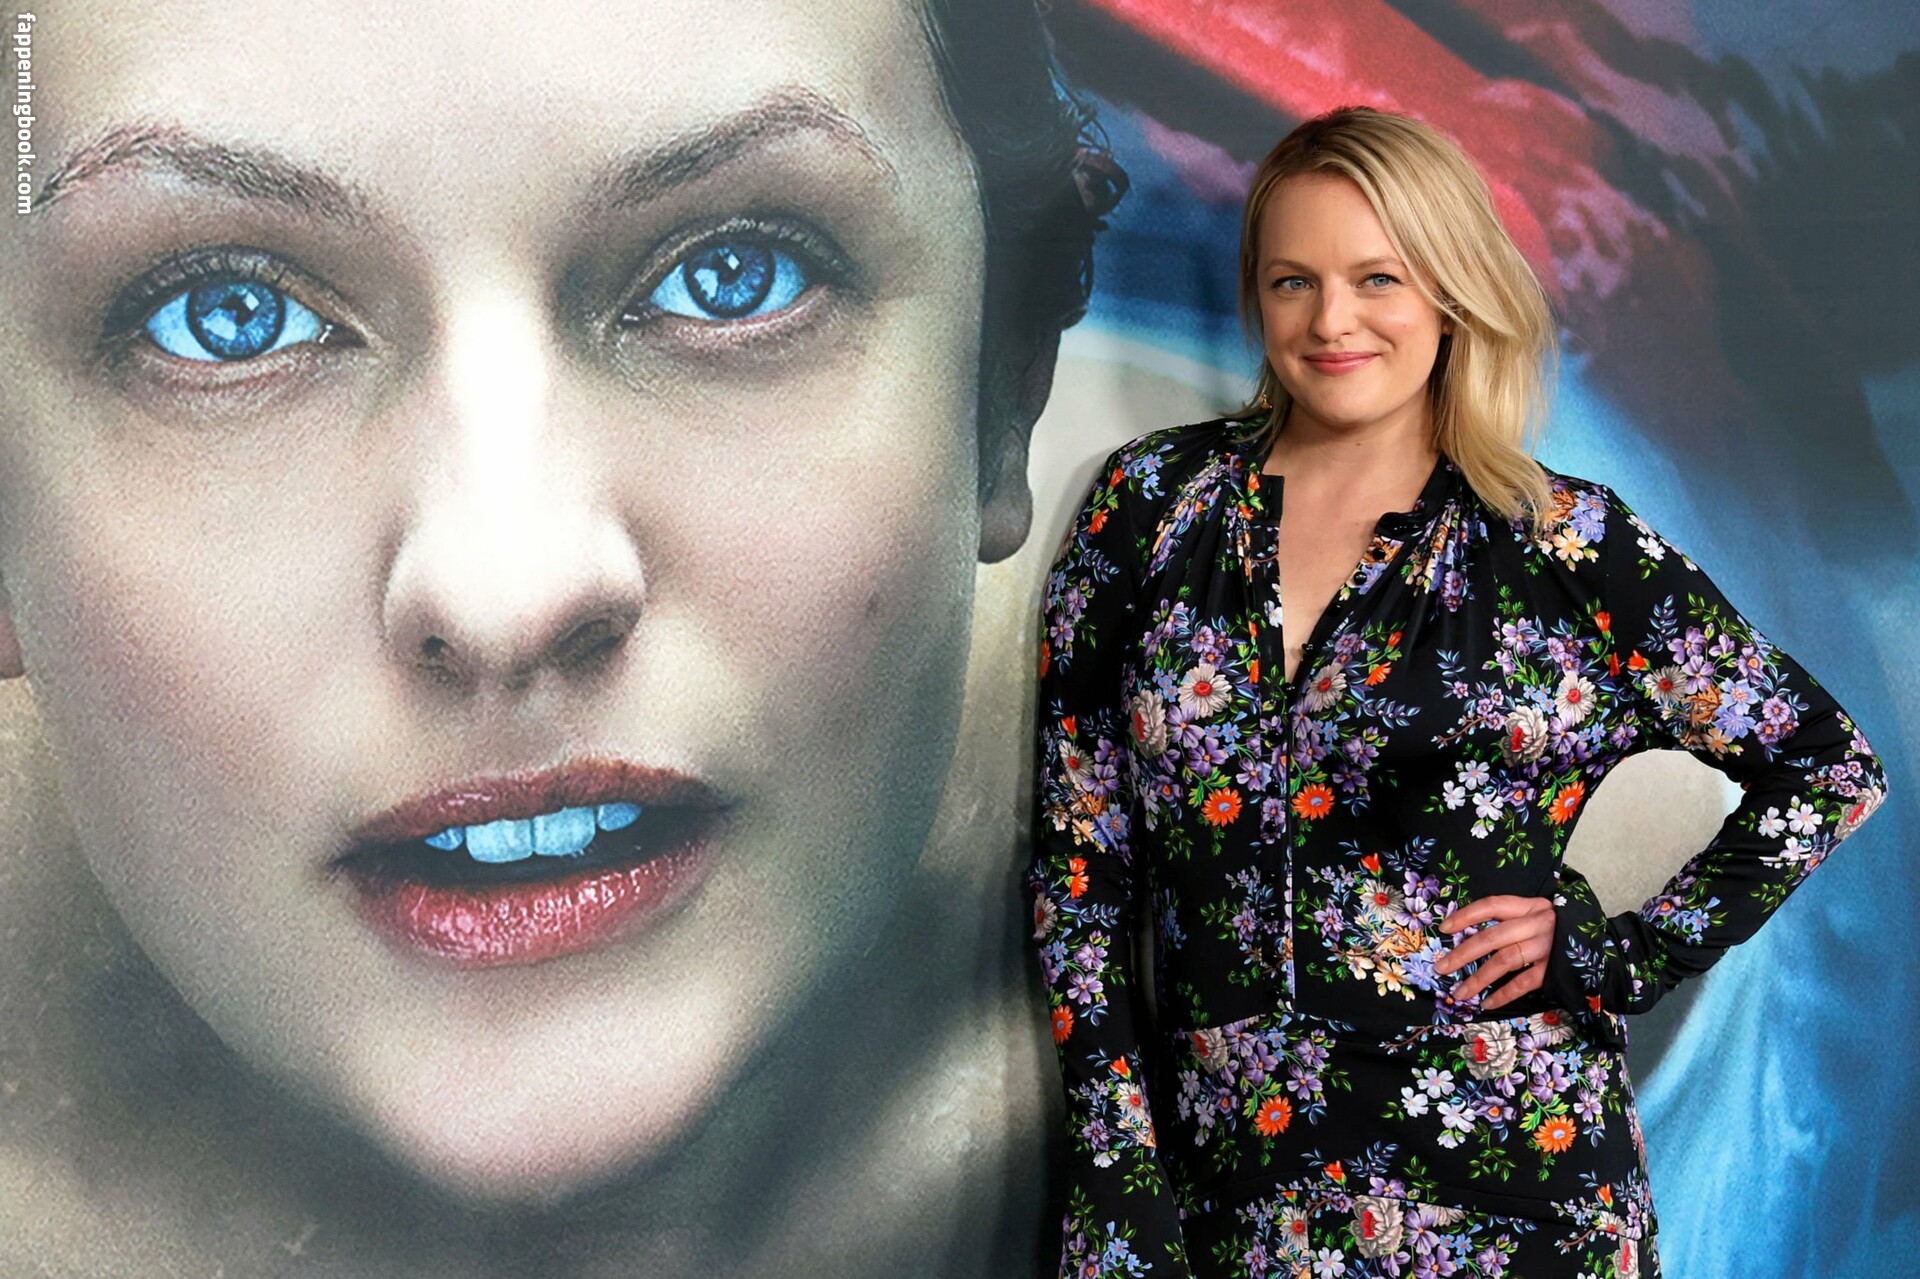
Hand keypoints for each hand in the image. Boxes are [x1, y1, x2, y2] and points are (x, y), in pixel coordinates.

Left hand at [1435, 895, 1554, 1010]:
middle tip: (1441, 968)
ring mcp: (1548, 947)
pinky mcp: (1556, 970)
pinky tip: (1487, 1003)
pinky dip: (1503, 994)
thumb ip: (1512, 921)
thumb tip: (1469, 935)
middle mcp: (1538, 923)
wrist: (1603, 946)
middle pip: (1493, 937)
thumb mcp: (1539, 915)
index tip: (1444, 929)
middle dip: (1463, 953)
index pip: (1492, 905)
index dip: (1466, 915)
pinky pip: (1524, 983)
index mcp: (1531, 906)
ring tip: (1459, 993)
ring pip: (1505, 961)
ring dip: (1478, 979)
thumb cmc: (1561, 930)